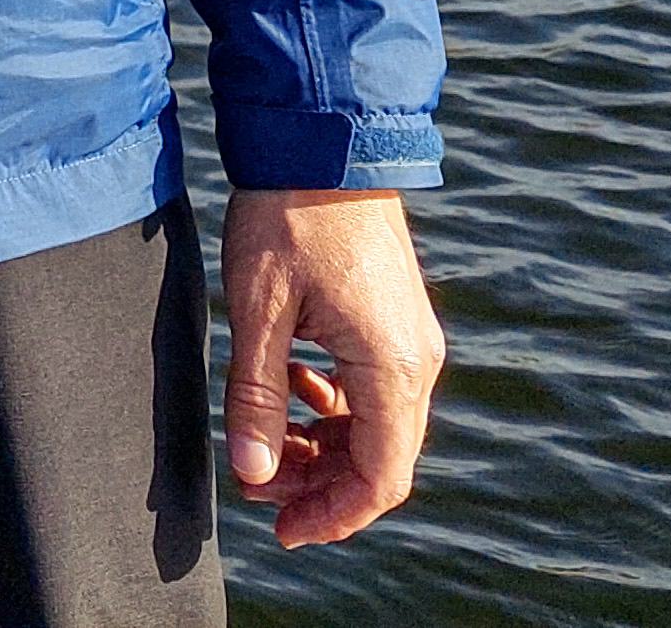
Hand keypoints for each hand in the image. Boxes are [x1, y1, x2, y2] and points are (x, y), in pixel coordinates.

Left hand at [220, 187, 441, 545]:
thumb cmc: (286, 218)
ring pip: (377, 424)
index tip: (282, 529)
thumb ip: (258, 398)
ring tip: (265, 447)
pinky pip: (373, 387)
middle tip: (259, 491)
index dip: (333, 515)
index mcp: (391, 367)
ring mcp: (410, 337)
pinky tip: (289, 389)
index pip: (379, 478)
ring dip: (325, 446)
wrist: (320, 140)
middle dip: (322, 486)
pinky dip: (333, 405)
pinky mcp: (394, 317)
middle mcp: (415, 359)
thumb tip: (254, 473)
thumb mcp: (257, 312)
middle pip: (381, 457)